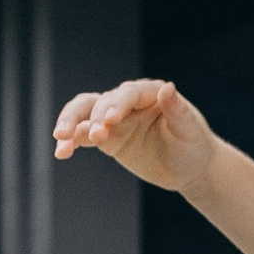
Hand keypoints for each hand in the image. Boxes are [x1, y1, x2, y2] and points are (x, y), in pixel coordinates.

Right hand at [52, 76, 215, 194]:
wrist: (188, 166)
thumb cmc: (193, 144)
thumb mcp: (190, 130)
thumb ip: (177, 110)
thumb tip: (168, 87)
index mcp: (149, 93)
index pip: (128, 95)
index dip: (117, 105)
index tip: (109, 121)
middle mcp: (127, 101)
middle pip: (101, 102)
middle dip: (93, 118)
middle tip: (88, 135)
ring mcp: (113, 118)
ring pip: (84, 113)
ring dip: (71, 124)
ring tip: (61, 139)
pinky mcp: (106, 137)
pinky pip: (83, 136)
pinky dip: (71, 142)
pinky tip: (61, 153)